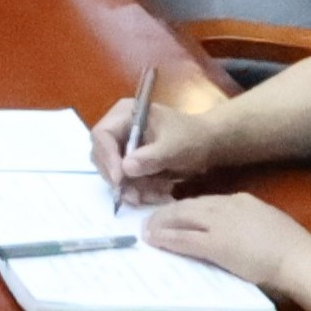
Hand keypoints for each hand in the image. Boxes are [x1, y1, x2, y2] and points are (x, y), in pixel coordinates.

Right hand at [93, 92, 226, 198]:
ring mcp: (122, 146)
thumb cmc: (193, 137)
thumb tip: (126, 168)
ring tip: (156, 196)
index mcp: (125, 114)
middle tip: (135, 196)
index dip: (107, 158)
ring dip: (132, 188)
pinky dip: (139, 190)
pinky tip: (158, 194)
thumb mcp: (175, 146)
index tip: (120, 179)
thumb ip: (151, 157)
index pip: (102, 135)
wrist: (208, 144)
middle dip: (119, 179)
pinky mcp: (130, 161)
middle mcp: (118, 128)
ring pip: (113, 172)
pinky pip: (125, 180)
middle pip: (102, 156)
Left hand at [140, 190, 310, 289]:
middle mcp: (228, 206)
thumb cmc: (292, 247)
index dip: (189, 208)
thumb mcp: (269, 224)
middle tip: (151, 219)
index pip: (207, 201)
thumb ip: (251, 224)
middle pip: (189, 205)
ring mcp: (220, 224)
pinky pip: (184, 239)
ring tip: (147, 230)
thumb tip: (241, 233)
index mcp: (243, 201)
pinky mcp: (215, 244)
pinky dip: (166, 239)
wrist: (298, 258)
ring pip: (181, 218)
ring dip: (161, 224)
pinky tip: (154, 241)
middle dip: (168, 212)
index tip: (176, 213)